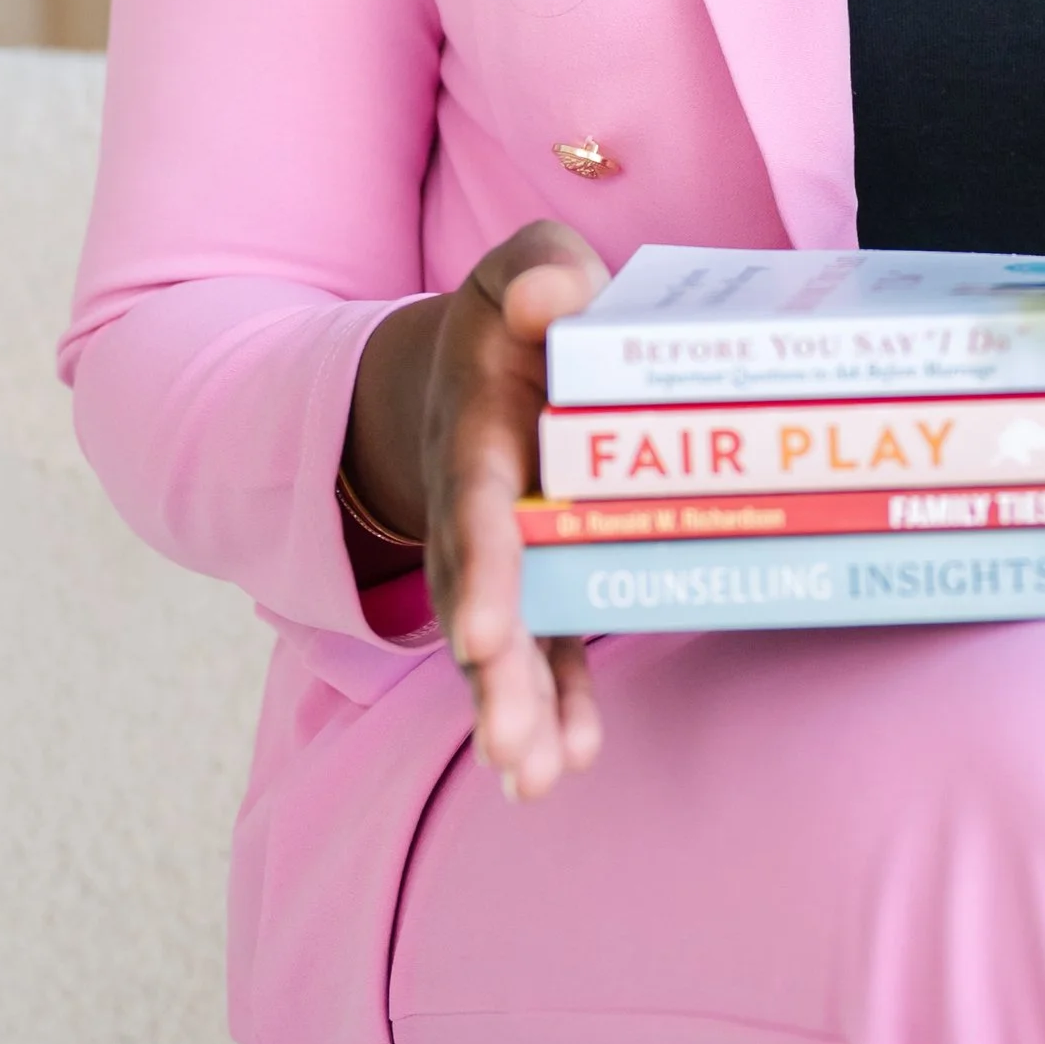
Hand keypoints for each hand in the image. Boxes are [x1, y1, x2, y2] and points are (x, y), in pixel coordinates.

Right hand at [344, 221, 610, 799]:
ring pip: (505, 642)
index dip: (482, 570)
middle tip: (504, 738)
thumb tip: (547, 301)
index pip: (475, 507)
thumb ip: (541, 271)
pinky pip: (548, 650)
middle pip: (479, 596)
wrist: (487, 353)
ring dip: (516, 708)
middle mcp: (480, 507)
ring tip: (533, 777)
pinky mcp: (542, 582)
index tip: (483, 636)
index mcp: (479, 430)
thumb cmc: (527, 307)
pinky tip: (568, 760)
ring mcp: (507, 554)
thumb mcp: (525, 266)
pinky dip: (557, 703)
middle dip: (490, 670)